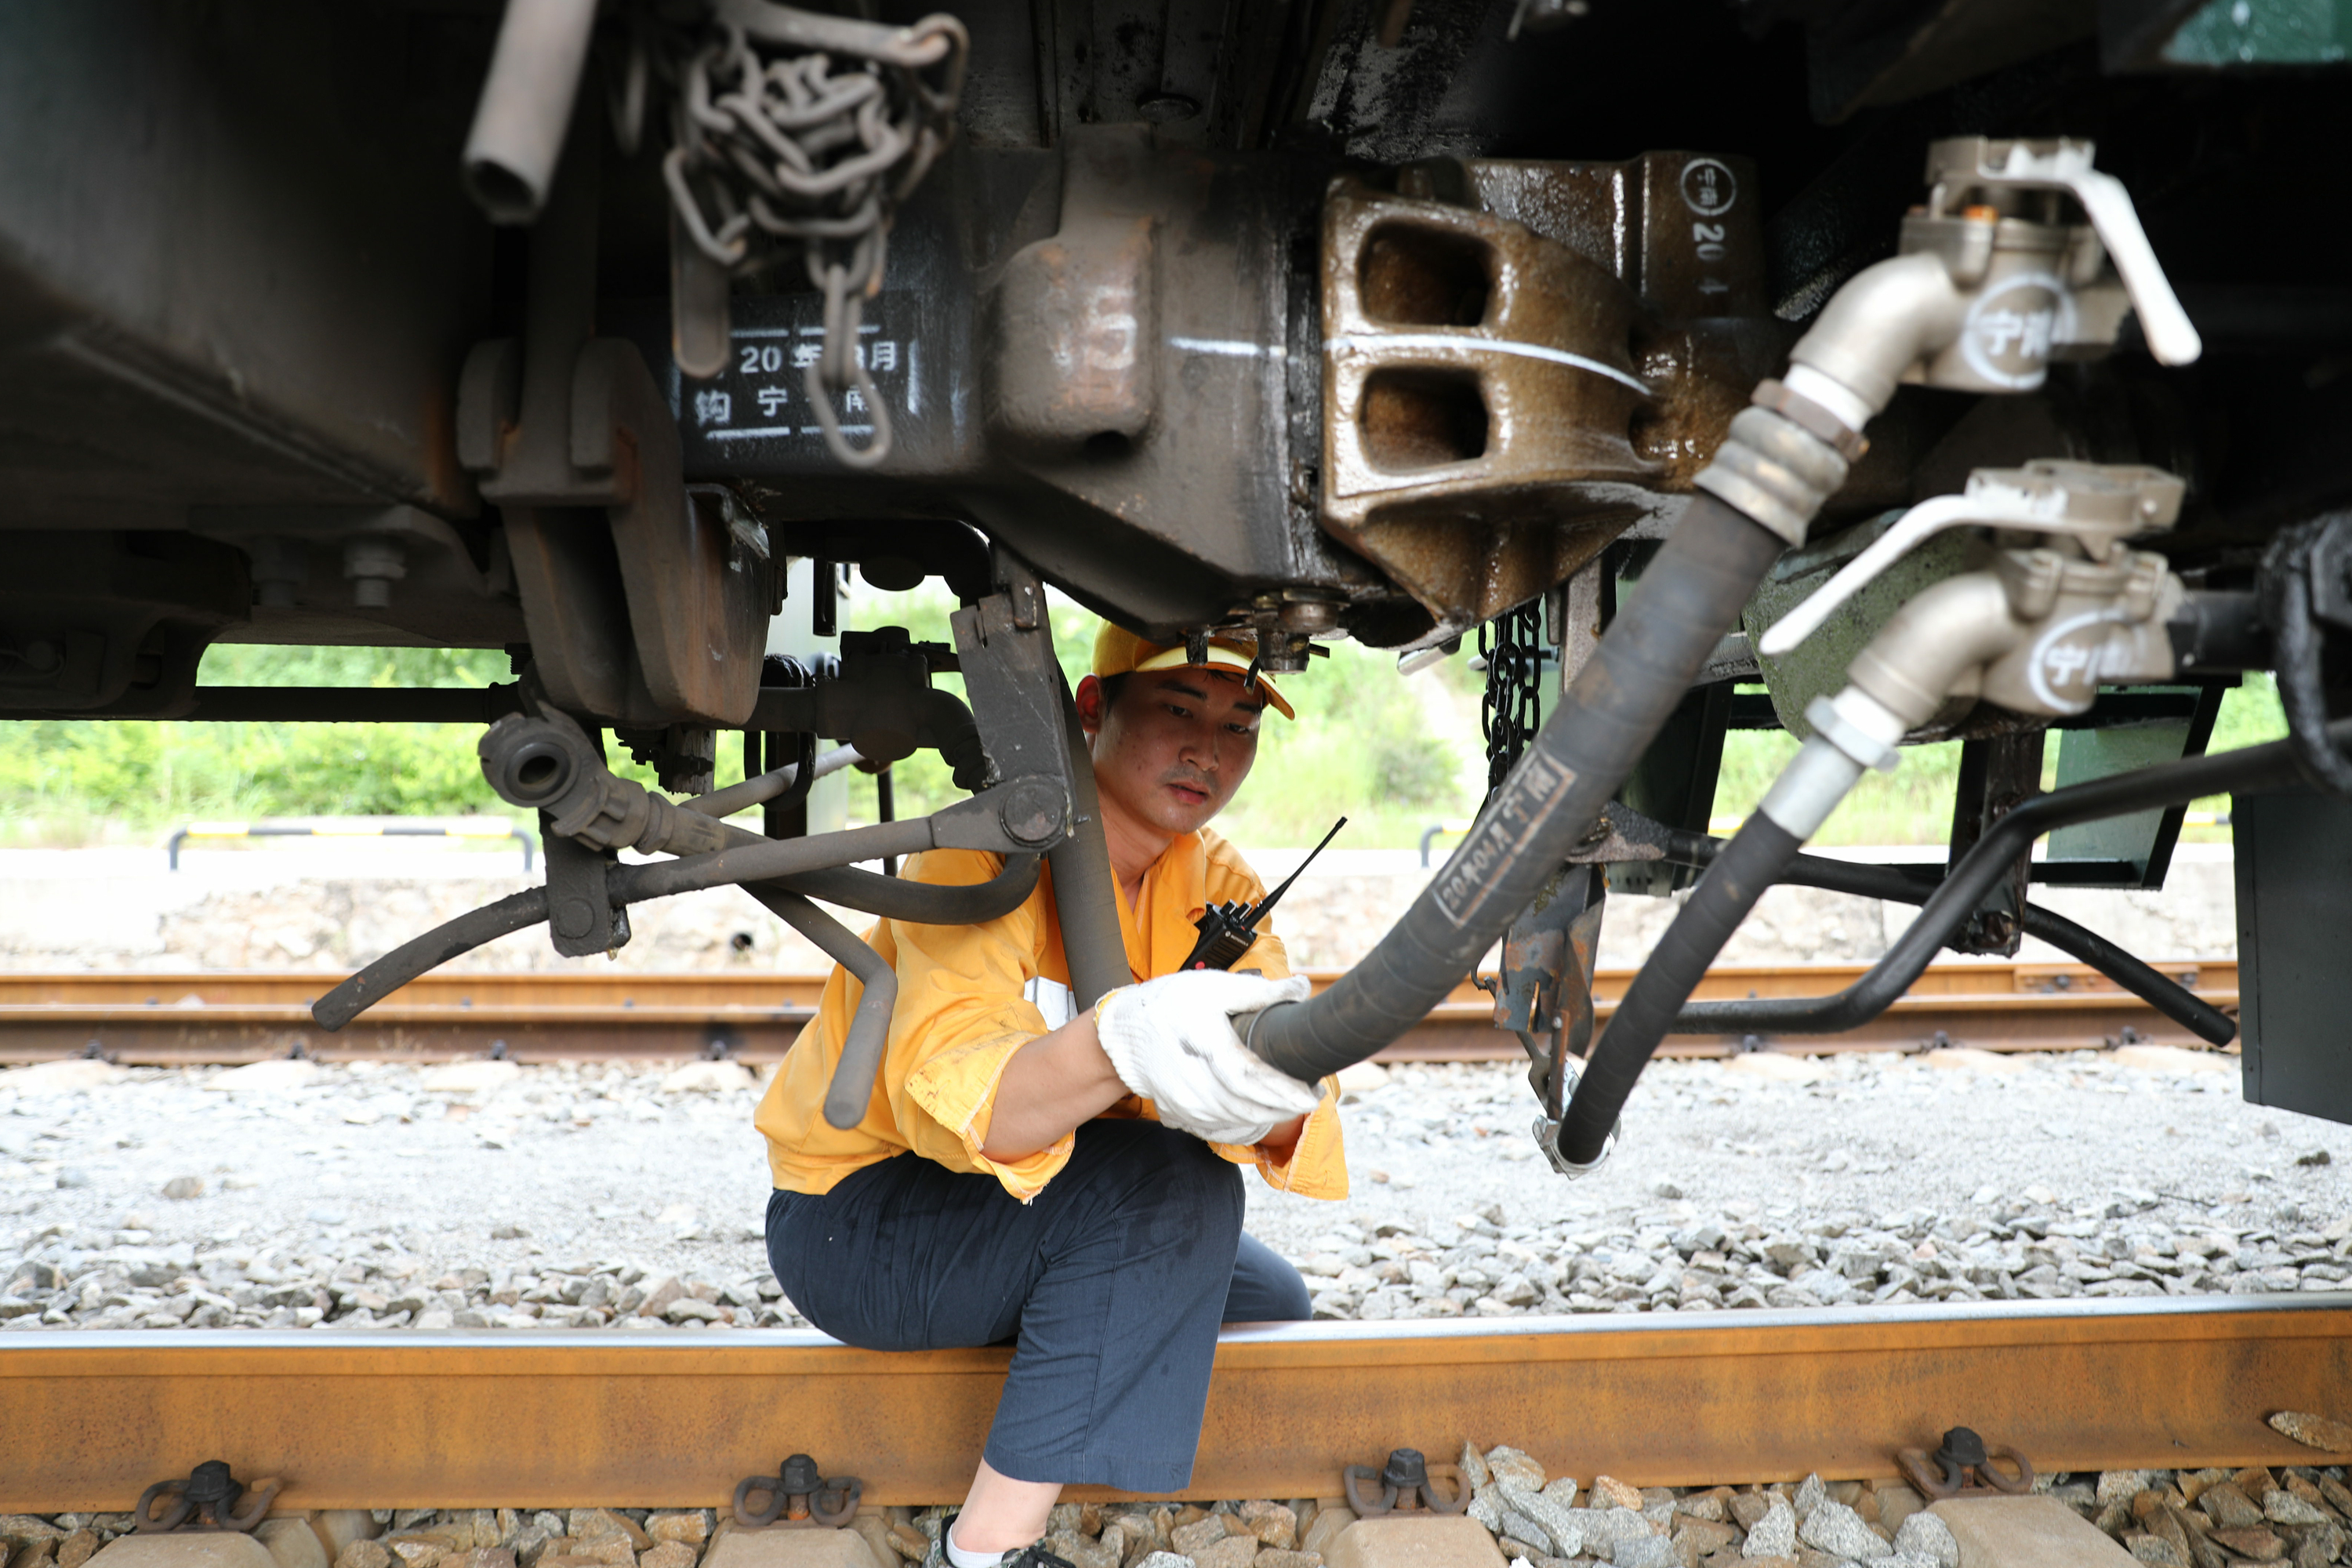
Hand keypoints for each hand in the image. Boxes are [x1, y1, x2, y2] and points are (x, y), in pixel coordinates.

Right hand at [1093, 970, 1322, 1143]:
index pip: (1250, 1078)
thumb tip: (1301, 988)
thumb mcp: (1213, 986)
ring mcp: (1185, 1104)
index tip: (1312, 1094)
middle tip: (1311, 1095)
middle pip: (1248, 1107)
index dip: (1283, 1090)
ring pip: (1237, 1122)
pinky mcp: (1181, 1115)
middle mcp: (1194, 1083)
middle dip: (1284, 1107)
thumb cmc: (1169, 1005)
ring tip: (1290, 1103)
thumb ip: (1259, 991)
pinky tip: (1260, 1113)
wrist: (1124, 1031)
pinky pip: (1220, 1129)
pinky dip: (1244, 1125)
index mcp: (1206, 1046)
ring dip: (1268, 1117)